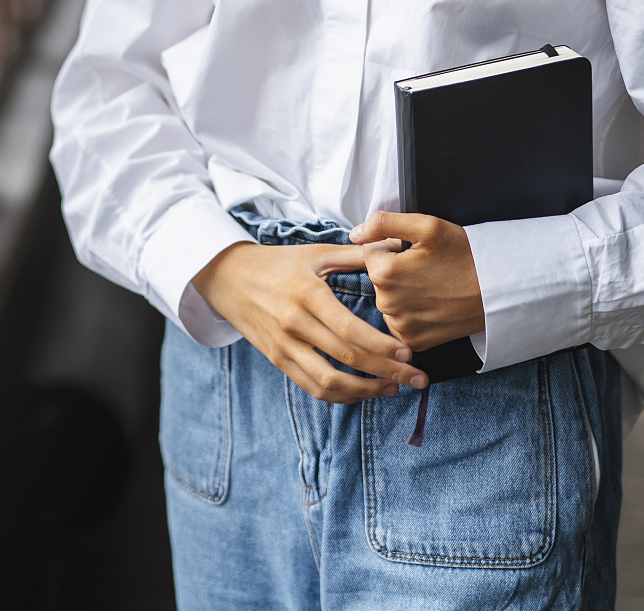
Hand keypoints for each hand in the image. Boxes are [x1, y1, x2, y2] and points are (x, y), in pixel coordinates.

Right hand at [191, 241, 427, 402]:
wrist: (226, 277)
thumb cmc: (276, 263)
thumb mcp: (314, 253)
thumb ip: (356, 254)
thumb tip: (393, 247)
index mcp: (307, 295)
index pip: (350, 330)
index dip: (382, 347)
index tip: (409, 354)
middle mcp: (294, 324)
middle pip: (346, 358)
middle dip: (387, 372)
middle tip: (417, 379)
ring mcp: (284, 346)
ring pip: (329, 382)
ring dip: (365, 391)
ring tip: (393, 389)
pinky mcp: (277, 360)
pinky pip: (311, 386)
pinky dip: (340, 396)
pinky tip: (362, 392)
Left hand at [350, 213, 484, 351]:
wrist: (497, 291)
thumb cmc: (465, 254)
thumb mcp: (427, 226)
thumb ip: (384, 223)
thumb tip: (355, 233)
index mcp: (385, 273)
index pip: (370, 251)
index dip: (392, 246)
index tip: (417, 251)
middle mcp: (387, 303)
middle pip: (379, 277)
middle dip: (396, 269)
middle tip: (429, 268)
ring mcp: (400, 325)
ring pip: (389, 299)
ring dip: (403, 291)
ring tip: (433, 286)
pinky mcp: (414, 341)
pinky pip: (400, 321)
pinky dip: (411, 313)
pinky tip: (432, 305)